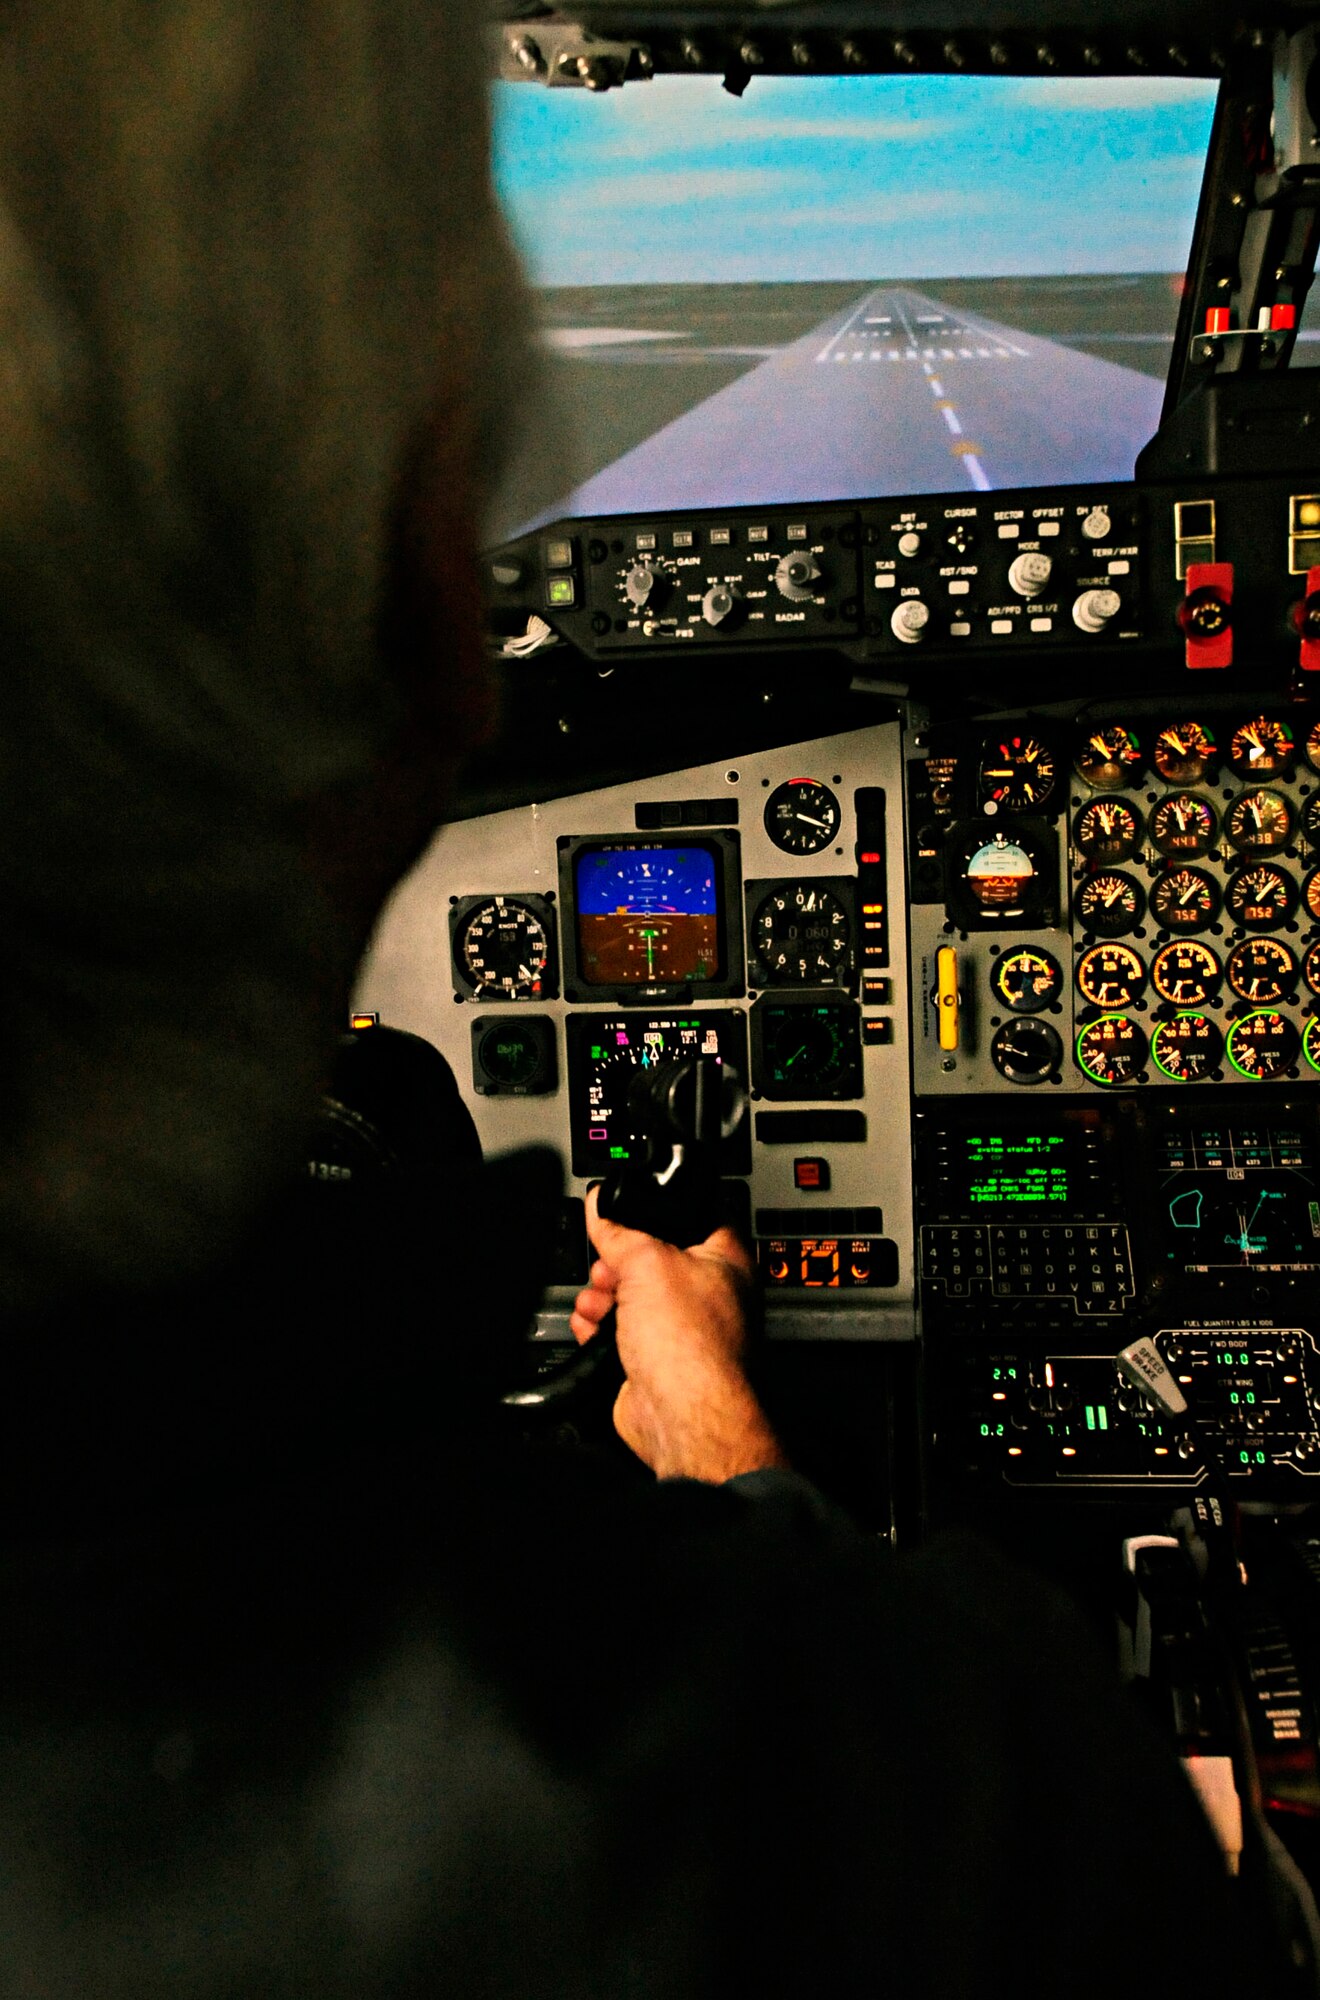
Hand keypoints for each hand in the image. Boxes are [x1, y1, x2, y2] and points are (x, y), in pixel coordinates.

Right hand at [570, 1187, 788, 1482]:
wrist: (680, 1417)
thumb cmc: (693, 1347)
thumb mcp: (647, 1262)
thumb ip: (621, 1230)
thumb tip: (603, 1207)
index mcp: (725, 1259)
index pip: (691, 1217)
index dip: (655, 1212)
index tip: (624, 1212)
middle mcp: (709, 1294)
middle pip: (651, 1258)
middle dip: (618, 1262)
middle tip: (608, 1267)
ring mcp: (683, 1330)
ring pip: (632, 1297)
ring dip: (603, 1296)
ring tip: (597, 1301)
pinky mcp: (657, 1359)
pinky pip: (621, 1332)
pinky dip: (601, 1329)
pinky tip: (592, 1327)